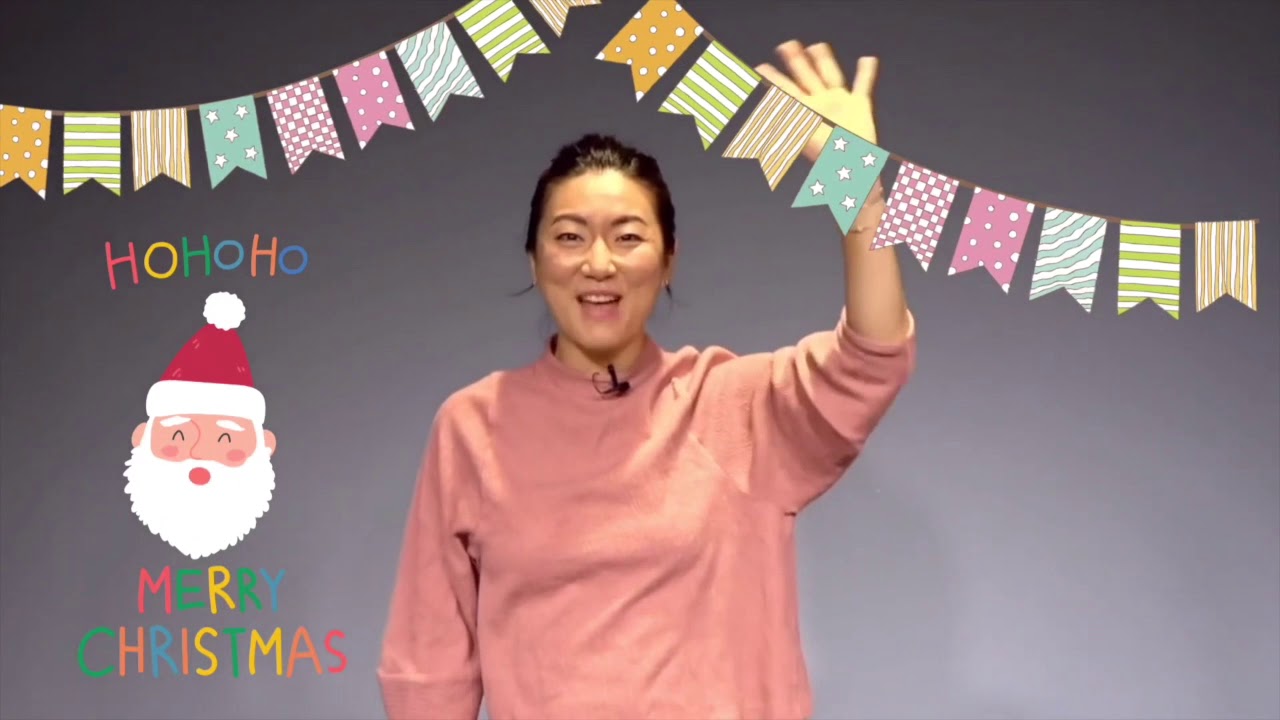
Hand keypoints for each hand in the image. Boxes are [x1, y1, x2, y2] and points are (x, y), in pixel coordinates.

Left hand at [755, 41, 879, 162]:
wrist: (851, 167)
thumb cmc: (826, 155)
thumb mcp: (801, 135)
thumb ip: (786, 120)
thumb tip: (768, 107)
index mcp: (805, 112)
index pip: (785, 90)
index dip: (772, 79)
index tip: (759, 68)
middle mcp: (820, 105)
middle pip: (805, 77)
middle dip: (796, 62)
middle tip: (786, 45)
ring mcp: (839, 104)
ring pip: (830, 76)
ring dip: (824, 61)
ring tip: (817, 46)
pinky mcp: (860, 106)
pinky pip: (863, 85)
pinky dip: (867, 73)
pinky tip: (867, 59)